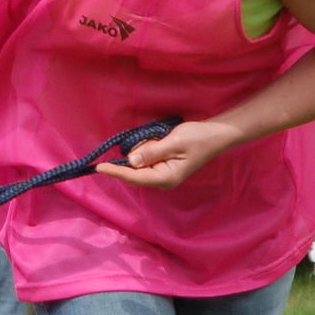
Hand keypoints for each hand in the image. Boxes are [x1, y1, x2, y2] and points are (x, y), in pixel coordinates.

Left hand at [94, 120, 239, 188]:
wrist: (215, 135)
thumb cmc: (197, 138)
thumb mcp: (173, 142)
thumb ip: (151, 152)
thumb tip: (131, 160)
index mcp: (166, 178)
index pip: (135, 177)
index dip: (116, 172)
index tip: (99, 167)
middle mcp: (162, 180)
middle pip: (135, 170)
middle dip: (136, 153)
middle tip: (155, 139)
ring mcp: (163, 173)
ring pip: (140, 162)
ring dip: (144, 148)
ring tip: (162, 138)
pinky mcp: (163, 166)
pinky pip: (147, 158)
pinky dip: (148, 148)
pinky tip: (161, 140)